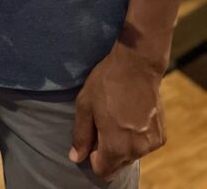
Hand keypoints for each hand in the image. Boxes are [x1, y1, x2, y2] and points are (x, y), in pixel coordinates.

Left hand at [69, 40, 165, 180]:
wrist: (137, 65)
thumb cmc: (107, 82)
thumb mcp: (85, 105)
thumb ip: (81, 135)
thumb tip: (75, 157)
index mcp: (115, 146)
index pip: (103, 171)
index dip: (94, 157)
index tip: (92, 138)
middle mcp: (136, 150)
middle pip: (117, 164)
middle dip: (108, 150)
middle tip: (104, 123)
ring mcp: (151, 144)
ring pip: (131, 155)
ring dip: (123, 144)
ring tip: (118, 116)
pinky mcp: (161, 136)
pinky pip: (144, 145)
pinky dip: (137, 137)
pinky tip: (132, 116)